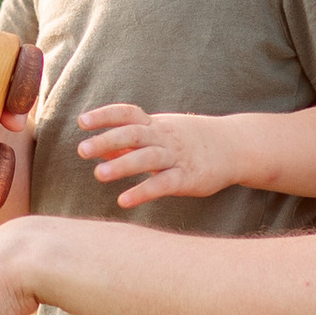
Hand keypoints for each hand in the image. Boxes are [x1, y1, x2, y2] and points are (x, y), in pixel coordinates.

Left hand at [77, 103, 245, 208]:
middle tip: (82, 150)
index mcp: (155, 124)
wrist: (234, 146)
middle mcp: (164, 137)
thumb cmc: (188, 141)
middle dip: (107, 140)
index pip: (127, 114)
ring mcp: (176, 157)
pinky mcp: (187, 178)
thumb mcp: (160, 134)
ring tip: (99, 174)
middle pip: (134, 134)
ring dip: (122, 165)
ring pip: (147, 158)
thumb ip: (129, 142)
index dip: (105, 116)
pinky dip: (143, 192)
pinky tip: (124, 200)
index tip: (82, 121)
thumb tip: (98, 148)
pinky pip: (163, 184)